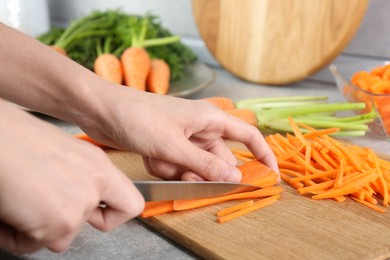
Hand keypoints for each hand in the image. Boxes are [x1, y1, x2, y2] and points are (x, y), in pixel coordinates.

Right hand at [0, 102, 143, 253]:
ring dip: (35, 229)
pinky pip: (34, 244)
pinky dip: (15, 235)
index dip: (112, 215)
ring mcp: (81, 203)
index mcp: (97, 164)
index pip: (130, 202)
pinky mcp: (61, 222)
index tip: (96, 216)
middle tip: (46, 211)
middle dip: (69, 225)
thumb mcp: (58, 153)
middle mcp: (95, 183)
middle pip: (95, 224)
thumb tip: (63, 195)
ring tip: (14, 204)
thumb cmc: (12, 137)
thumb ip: (74, 177)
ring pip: (60, 237)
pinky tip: (6, 212)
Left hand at [79, 87, 278, 181]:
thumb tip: (236, 177)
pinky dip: (164, 168)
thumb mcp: (174, 145)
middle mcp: (201, 128)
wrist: (103, 112)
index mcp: (210, 119)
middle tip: (187, 179)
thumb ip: (206, 164)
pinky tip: (150, 157)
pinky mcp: (168, 147)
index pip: (247, 136)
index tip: (271, 175)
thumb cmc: (140, 118)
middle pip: (217, 160)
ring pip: (195, 168)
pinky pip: (176, 167)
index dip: (263, 154)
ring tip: (159, 159)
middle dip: (203, 174)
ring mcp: (184, 139)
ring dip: (178, 171)